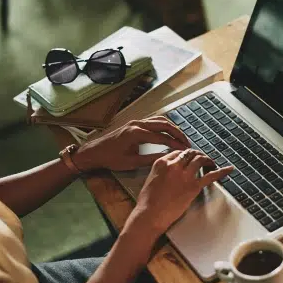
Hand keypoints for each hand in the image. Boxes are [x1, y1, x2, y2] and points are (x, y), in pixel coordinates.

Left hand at [73, 116, 189, 171]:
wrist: (95, 152)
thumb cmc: (111, 158)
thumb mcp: (132, 162)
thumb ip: (152, 159)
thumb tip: (168, 158)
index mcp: (137, 133)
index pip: (162, 137)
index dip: (175, 144)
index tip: (185, 150)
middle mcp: (137, 124)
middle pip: (164, 125)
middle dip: (178, 134)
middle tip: (187, 143)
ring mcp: (136, 122)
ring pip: (160, 120)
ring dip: (172, 128)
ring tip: (181, 138)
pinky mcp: (135, 123)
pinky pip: (154, 121)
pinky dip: (164, 125)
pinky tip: (169, 132)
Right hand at [130, 149, 233, 233]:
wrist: (149, 215)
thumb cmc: (147, 202)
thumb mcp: (151, 179)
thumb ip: (161, 171)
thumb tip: (170, 170)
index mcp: (161, 163)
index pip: (178, 153)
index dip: (186, 155)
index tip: (189, 158)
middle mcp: (174, 166)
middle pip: (190, 153)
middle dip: (198, 154)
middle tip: (202, 158)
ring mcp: (185, 175)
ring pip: (200, 160)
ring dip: (207, 160)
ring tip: (211, 163)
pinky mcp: (193, 186)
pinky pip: (211, 176)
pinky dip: (222, 171)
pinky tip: (229, 169)